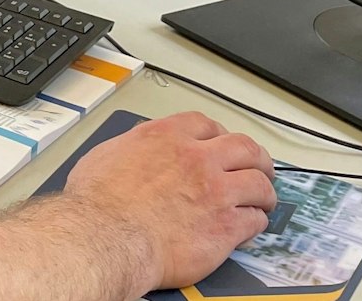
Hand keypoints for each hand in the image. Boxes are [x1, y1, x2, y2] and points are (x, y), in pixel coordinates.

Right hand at [63, 112, 275, 292]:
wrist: (105, 236)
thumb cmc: (98, 203)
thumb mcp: (108, 155)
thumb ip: (134, 147)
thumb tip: (140, 149)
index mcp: (166, 137)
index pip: (206, 124)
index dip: (220, 134)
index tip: (222, 144)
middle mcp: (196, 158)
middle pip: (245, 148)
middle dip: (257, 158)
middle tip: (259, 168)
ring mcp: (216, 191)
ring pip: (260, 184)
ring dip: (264, 193)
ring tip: (262, 201)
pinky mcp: (226, 225)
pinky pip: (255, 220)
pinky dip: (255, 223)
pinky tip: (248, 228)